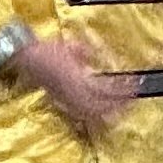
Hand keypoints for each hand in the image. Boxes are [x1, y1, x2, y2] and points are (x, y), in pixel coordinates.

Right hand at [18, 35, 134, 140]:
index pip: (105, 88)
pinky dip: (95, 117)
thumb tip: (101, 58)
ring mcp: (67, 100)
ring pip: (92, 113)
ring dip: (110, 113)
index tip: (135, 86)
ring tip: (124, 109)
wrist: (27, 58)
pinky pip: (81, 115)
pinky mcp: (63, 103)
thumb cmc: (49, 49)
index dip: (121, 89)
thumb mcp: (72, 46)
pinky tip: (104, 115)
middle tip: (134, 100)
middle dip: (120, 104)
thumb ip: (89, 53)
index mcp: (77, 77)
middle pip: (102, 105)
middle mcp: (73, 92)